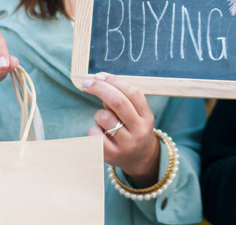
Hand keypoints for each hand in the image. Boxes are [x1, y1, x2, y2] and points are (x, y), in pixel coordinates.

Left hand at [83, 73, 159, 187]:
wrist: (140, 160)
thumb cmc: (134, 129)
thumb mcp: (137, 115)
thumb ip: (122, 100)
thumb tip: (99, 83)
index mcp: (147, 116)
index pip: (133, 93)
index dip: (115, 81)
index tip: (100, 76)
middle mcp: (139, 130)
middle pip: (118, 102)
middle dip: (100, 89)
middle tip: (88, 83)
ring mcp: (126, 144)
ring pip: (104, 117)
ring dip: (99, 114)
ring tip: (104, 121)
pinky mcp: (111, 155)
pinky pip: (94, 133)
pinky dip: (94, 129)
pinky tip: (101, 134)